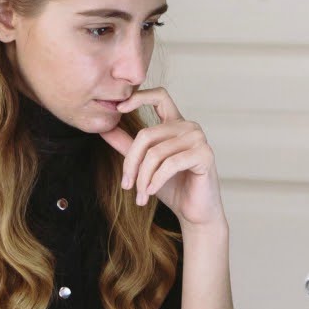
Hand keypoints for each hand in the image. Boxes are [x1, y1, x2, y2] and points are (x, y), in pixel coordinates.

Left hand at [99, 87, 224, 227]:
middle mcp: (188, 126)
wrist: (194, 212)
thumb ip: (127, 145)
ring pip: (156, 152)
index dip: (138, 97)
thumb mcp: (145, 165)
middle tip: (126, 185)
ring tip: (140, 195)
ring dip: (143, 178)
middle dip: (132, 163)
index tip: (118, 108)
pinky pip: (170, 164)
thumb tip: (104, 129)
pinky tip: (151, 192)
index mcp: (175, 123)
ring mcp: (198, 139)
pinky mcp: (204, 154)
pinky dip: (157, 180)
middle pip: (147, 134)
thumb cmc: (173, 187)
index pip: (158, 96)